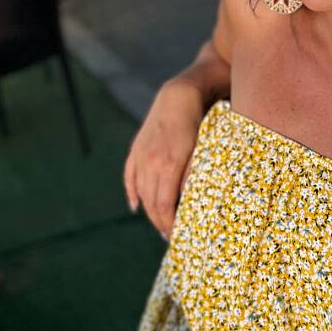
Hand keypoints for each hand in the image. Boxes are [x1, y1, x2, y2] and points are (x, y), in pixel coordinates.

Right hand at [123, 79, 205, 238]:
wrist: (180, 95)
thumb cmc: (199, 122)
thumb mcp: (201, 150)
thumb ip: (193, 176)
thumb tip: (188, 202)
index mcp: (167, 165)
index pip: (163, 205)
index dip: (168, 223)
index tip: (176, 235)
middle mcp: (150, 162)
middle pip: (151, 202)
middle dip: (159, 221)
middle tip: (169, 235)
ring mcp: (141, 155)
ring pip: (141, 191)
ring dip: (148, 210)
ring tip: (158, 223)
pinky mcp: (137, 148)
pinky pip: (130, 175)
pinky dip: (132, 191)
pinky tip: (135, 205)